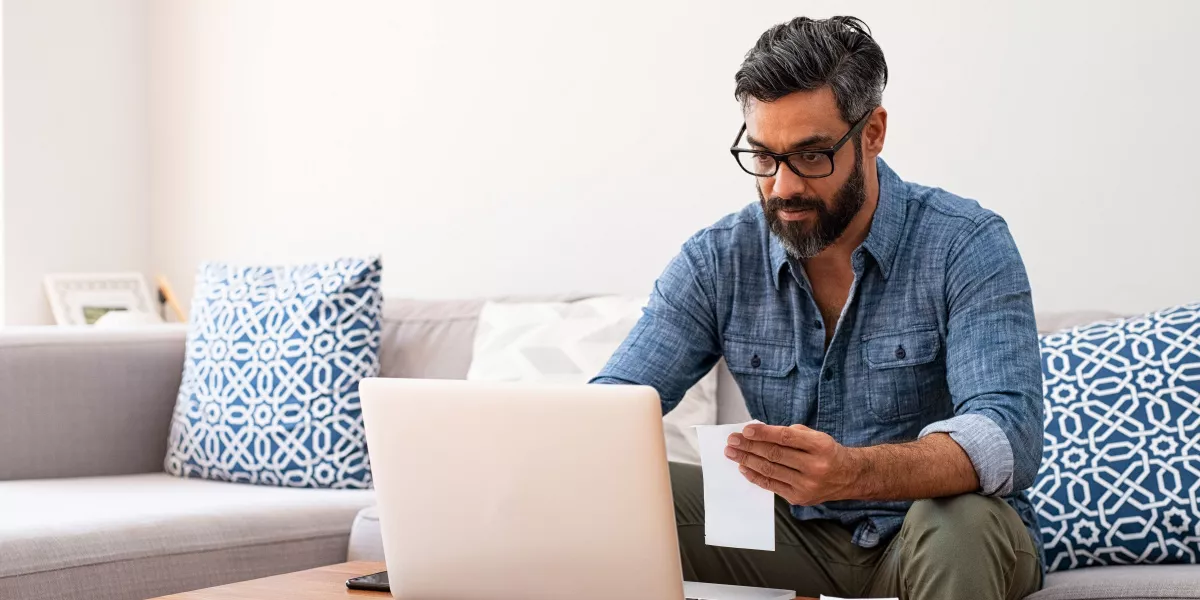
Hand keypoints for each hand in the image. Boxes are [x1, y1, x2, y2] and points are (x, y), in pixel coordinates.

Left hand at [725, 423, 860, 505]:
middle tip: (731, 441)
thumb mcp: (815, 436)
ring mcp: (807, 484)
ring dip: (747, 460)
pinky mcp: (800, 498)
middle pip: (775, 454)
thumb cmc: (825, 452)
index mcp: (820, 446)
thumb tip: (757, 433)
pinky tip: (743, 467)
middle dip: (749, 446)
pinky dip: (755, 476)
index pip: (786, 438)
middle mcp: (815, 466)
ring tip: (732, 453)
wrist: (848, 477)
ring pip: (770, 470)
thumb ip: (789, 433)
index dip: (764, 433)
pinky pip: (772, 486)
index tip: (745, 430)